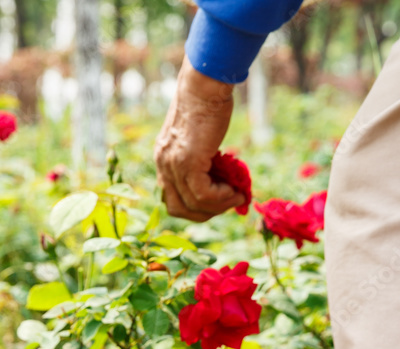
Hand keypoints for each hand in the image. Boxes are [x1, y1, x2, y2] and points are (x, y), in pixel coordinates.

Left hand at [155, 57, 242, 220]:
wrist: (205, 83)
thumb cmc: (205, 102)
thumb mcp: (198, 137)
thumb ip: (200, 158)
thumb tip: (218, 176)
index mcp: (162, 159)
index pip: (171, 199)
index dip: (193, 207)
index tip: (216, 202)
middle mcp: (162, 165)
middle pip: (177, 209)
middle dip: (204, 213)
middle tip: (227, 204)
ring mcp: (173, 165)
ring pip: (193, 205)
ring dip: (218, 207)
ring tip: (237, 197)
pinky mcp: (188, 162)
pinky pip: (203, 194)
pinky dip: (221, 198)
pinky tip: (234, 191)